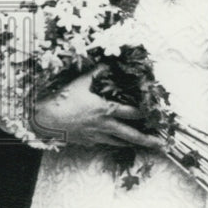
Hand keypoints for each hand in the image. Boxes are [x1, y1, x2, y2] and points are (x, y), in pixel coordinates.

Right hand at [32, 72, 165, 151]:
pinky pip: (105, 143)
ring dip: (133, 143)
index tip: (157, 113)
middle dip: (148, 139)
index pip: (132, 113)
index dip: (146, 113)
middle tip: (162, 144)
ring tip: (145, 145)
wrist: (45, 120)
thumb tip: (108, 62)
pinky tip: (119, 143)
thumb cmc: (63, 99)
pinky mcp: (88, 142)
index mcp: (106, 110)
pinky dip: (114, 142)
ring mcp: (96, 136)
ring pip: (119, 142)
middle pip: (131, 135)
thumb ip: (97, 72)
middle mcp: (104, 125)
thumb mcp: (81, 82)